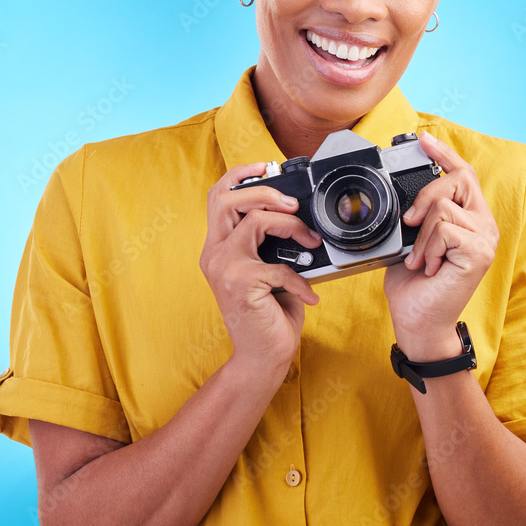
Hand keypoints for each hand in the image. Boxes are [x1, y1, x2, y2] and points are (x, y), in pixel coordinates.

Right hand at [199, 161, 322, 376]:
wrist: (263, 358)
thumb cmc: (269, 313)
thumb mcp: (268, 268)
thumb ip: (270, 241)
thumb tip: (298, 215)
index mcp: (218, 247)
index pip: (217, 196)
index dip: (239, 175)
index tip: (265, 167)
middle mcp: (214, 253)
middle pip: (227, 198)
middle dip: (265, 191)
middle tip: (293, 205)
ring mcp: (224, 267)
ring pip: (255, 220)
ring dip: (292, 225)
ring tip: (310, 241)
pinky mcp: (241, 283)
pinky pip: (280, 265)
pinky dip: (302, 280)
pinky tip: (311, 295)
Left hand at [383, 131, 498, 357]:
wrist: (418, 321)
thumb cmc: (415, 285)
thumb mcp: (412, 238)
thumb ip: (419, 213)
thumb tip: (406, 195)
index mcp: (470, 218)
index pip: (463, 174)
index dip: (444, 153)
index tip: (424, 139)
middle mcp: (484, 224)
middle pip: (457, 179)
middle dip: (425, 195)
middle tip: (410, 224)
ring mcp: (486, 238)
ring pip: (443, 207)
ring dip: (421, 235)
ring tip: (422, 260)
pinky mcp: (480, 251)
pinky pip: (444, 229)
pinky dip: (428, 248)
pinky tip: (431, 268)